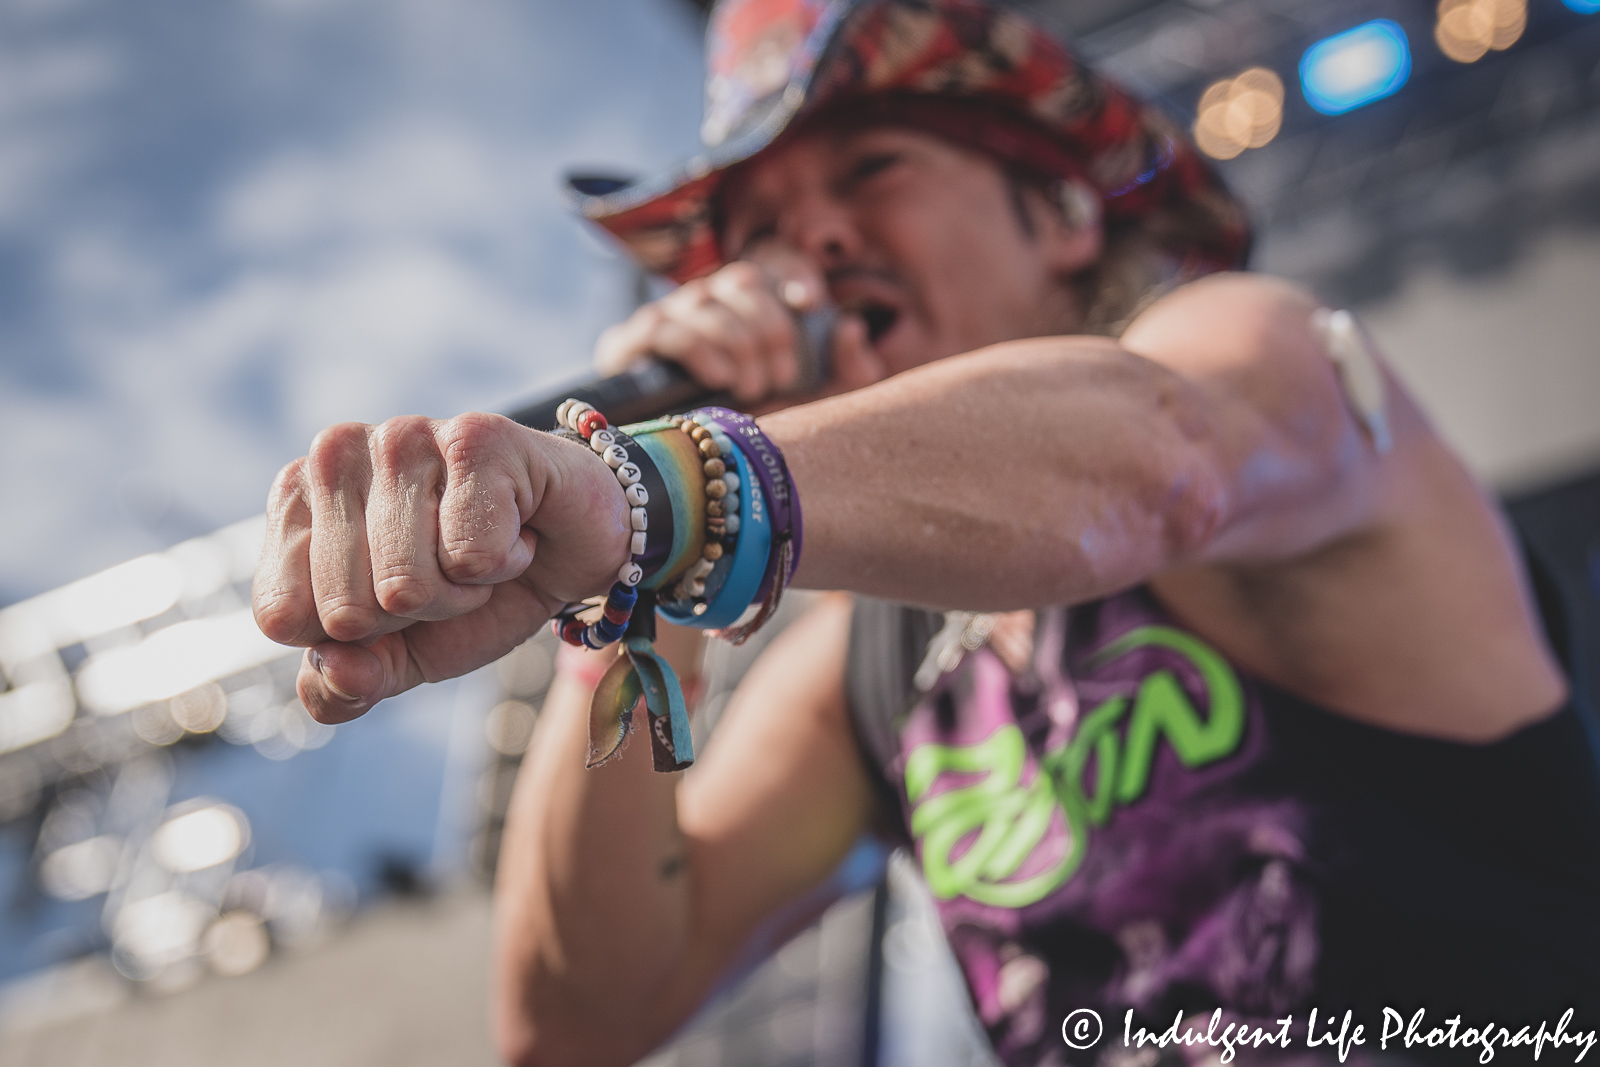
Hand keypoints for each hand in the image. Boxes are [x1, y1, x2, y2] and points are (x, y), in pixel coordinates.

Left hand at [252, 413, 630, 723]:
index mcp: (294, 506)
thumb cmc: (476, 589)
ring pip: (406, 586)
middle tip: (450, 573)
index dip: (354, 638)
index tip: (397, 602)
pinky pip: (471, 556)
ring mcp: (400, 437)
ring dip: (464, 592)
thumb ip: (346, 684)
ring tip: (483, 551)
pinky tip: (517, 526)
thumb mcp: (402, 656)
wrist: (573, 544)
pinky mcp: (474, 435)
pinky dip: (507, 563)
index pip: (283, 618)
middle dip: (413, 616)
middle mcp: (332, 457)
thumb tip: (334, 670)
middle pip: (345, 610)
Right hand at [594, 245, 884, 405]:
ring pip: (703, 303)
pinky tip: (720, 378)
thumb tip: (852, 327)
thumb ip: (849, 368)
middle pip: (740, 281)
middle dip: (770, 328)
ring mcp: (666, 317)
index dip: (791, 273)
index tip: (810, 304)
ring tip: (752, 388)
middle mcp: (706, 300)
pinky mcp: (630, 343)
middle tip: (784, 377)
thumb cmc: (764, 428)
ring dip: (737, 344)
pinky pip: (663, 328)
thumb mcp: (821, 402)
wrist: (696, 469)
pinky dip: (697, 350)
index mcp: (750, 301)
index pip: (769, 257)